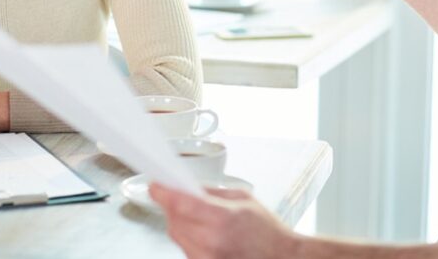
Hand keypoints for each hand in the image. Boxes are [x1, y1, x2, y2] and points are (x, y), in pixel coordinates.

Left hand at [150, 184, 301, 258]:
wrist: (282, 258)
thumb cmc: (267, 232)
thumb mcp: (242, 198)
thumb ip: (211, 192)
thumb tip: (187, 186)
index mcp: (222, 219)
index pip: (180, 204)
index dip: (163, 192)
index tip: (155, 185)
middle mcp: (212, 242)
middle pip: (173, 221)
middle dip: (173, 207)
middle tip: (181, 198)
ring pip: (176, 237)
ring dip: (180, 224)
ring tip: (201, 218)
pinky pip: (185, 250)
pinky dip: (188, 239)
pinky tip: (204, 234)